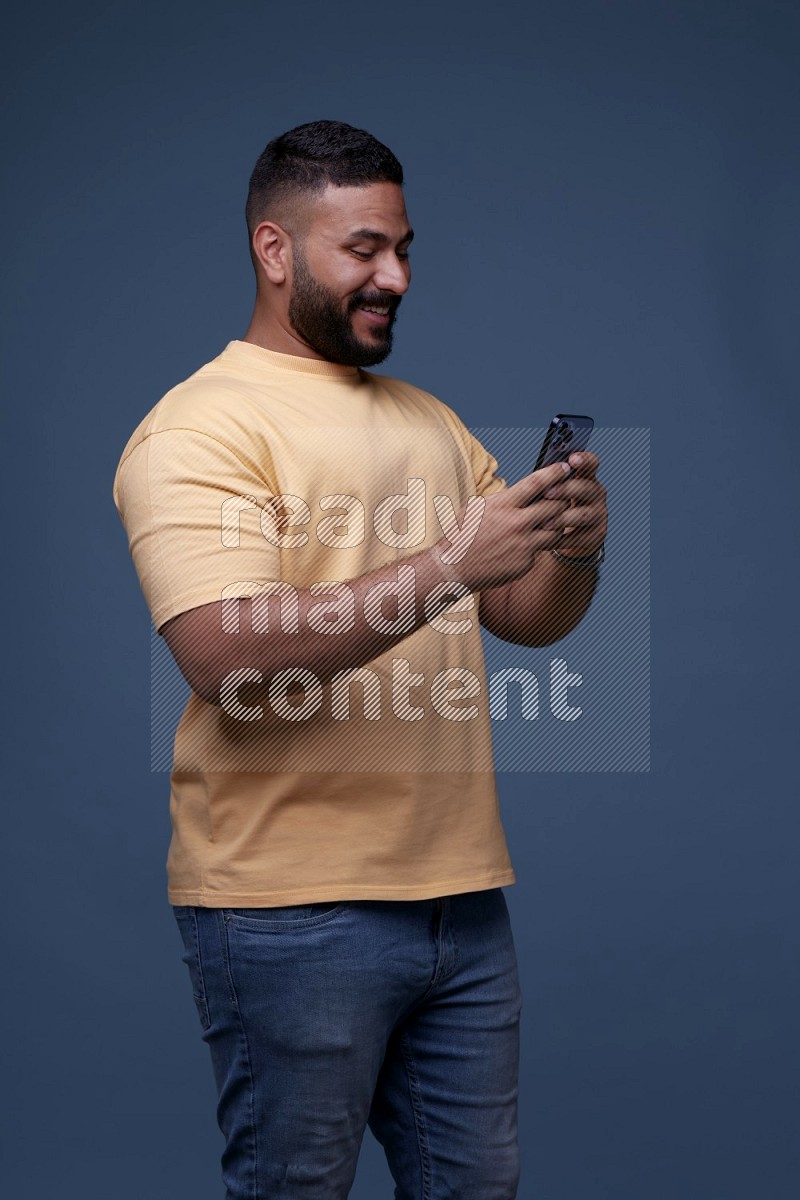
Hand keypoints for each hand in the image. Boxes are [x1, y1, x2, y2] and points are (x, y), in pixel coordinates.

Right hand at [436, 460, 575, 591]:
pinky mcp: (525, 562)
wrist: (454, 567)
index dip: (555, 472)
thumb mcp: (478, 507)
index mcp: (503, 505)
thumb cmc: (464, 534)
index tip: (565, 467)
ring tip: (548, 522)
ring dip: (556, 524)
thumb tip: (527, 490)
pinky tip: (523, 546)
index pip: (536, 483)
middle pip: (555, 505)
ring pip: (556, 530)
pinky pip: (540, 550)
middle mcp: (516, 524)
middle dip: (563, 499)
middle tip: (565, 497)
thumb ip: (504, 499)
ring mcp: (523, 545)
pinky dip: (536, 546)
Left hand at [540, 451, 606, 557]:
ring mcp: (599, 515)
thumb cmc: (553, 506)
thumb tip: (533, 478)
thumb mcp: (552, 492)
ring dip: (562, 518)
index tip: (572, 459)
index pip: (591, 463)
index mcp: (586, 477)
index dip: (584, 460)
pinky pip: (579, 537)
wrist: (565, 537)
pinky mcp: (596, 536)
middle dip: (566, 489)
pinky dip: (561, 539)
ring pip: (583, 514)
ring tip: (543, 523)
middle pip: (586, 488)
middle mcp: (596, 494)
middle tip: (547, 493)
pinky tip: (545, 541)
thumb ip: (549, 483)